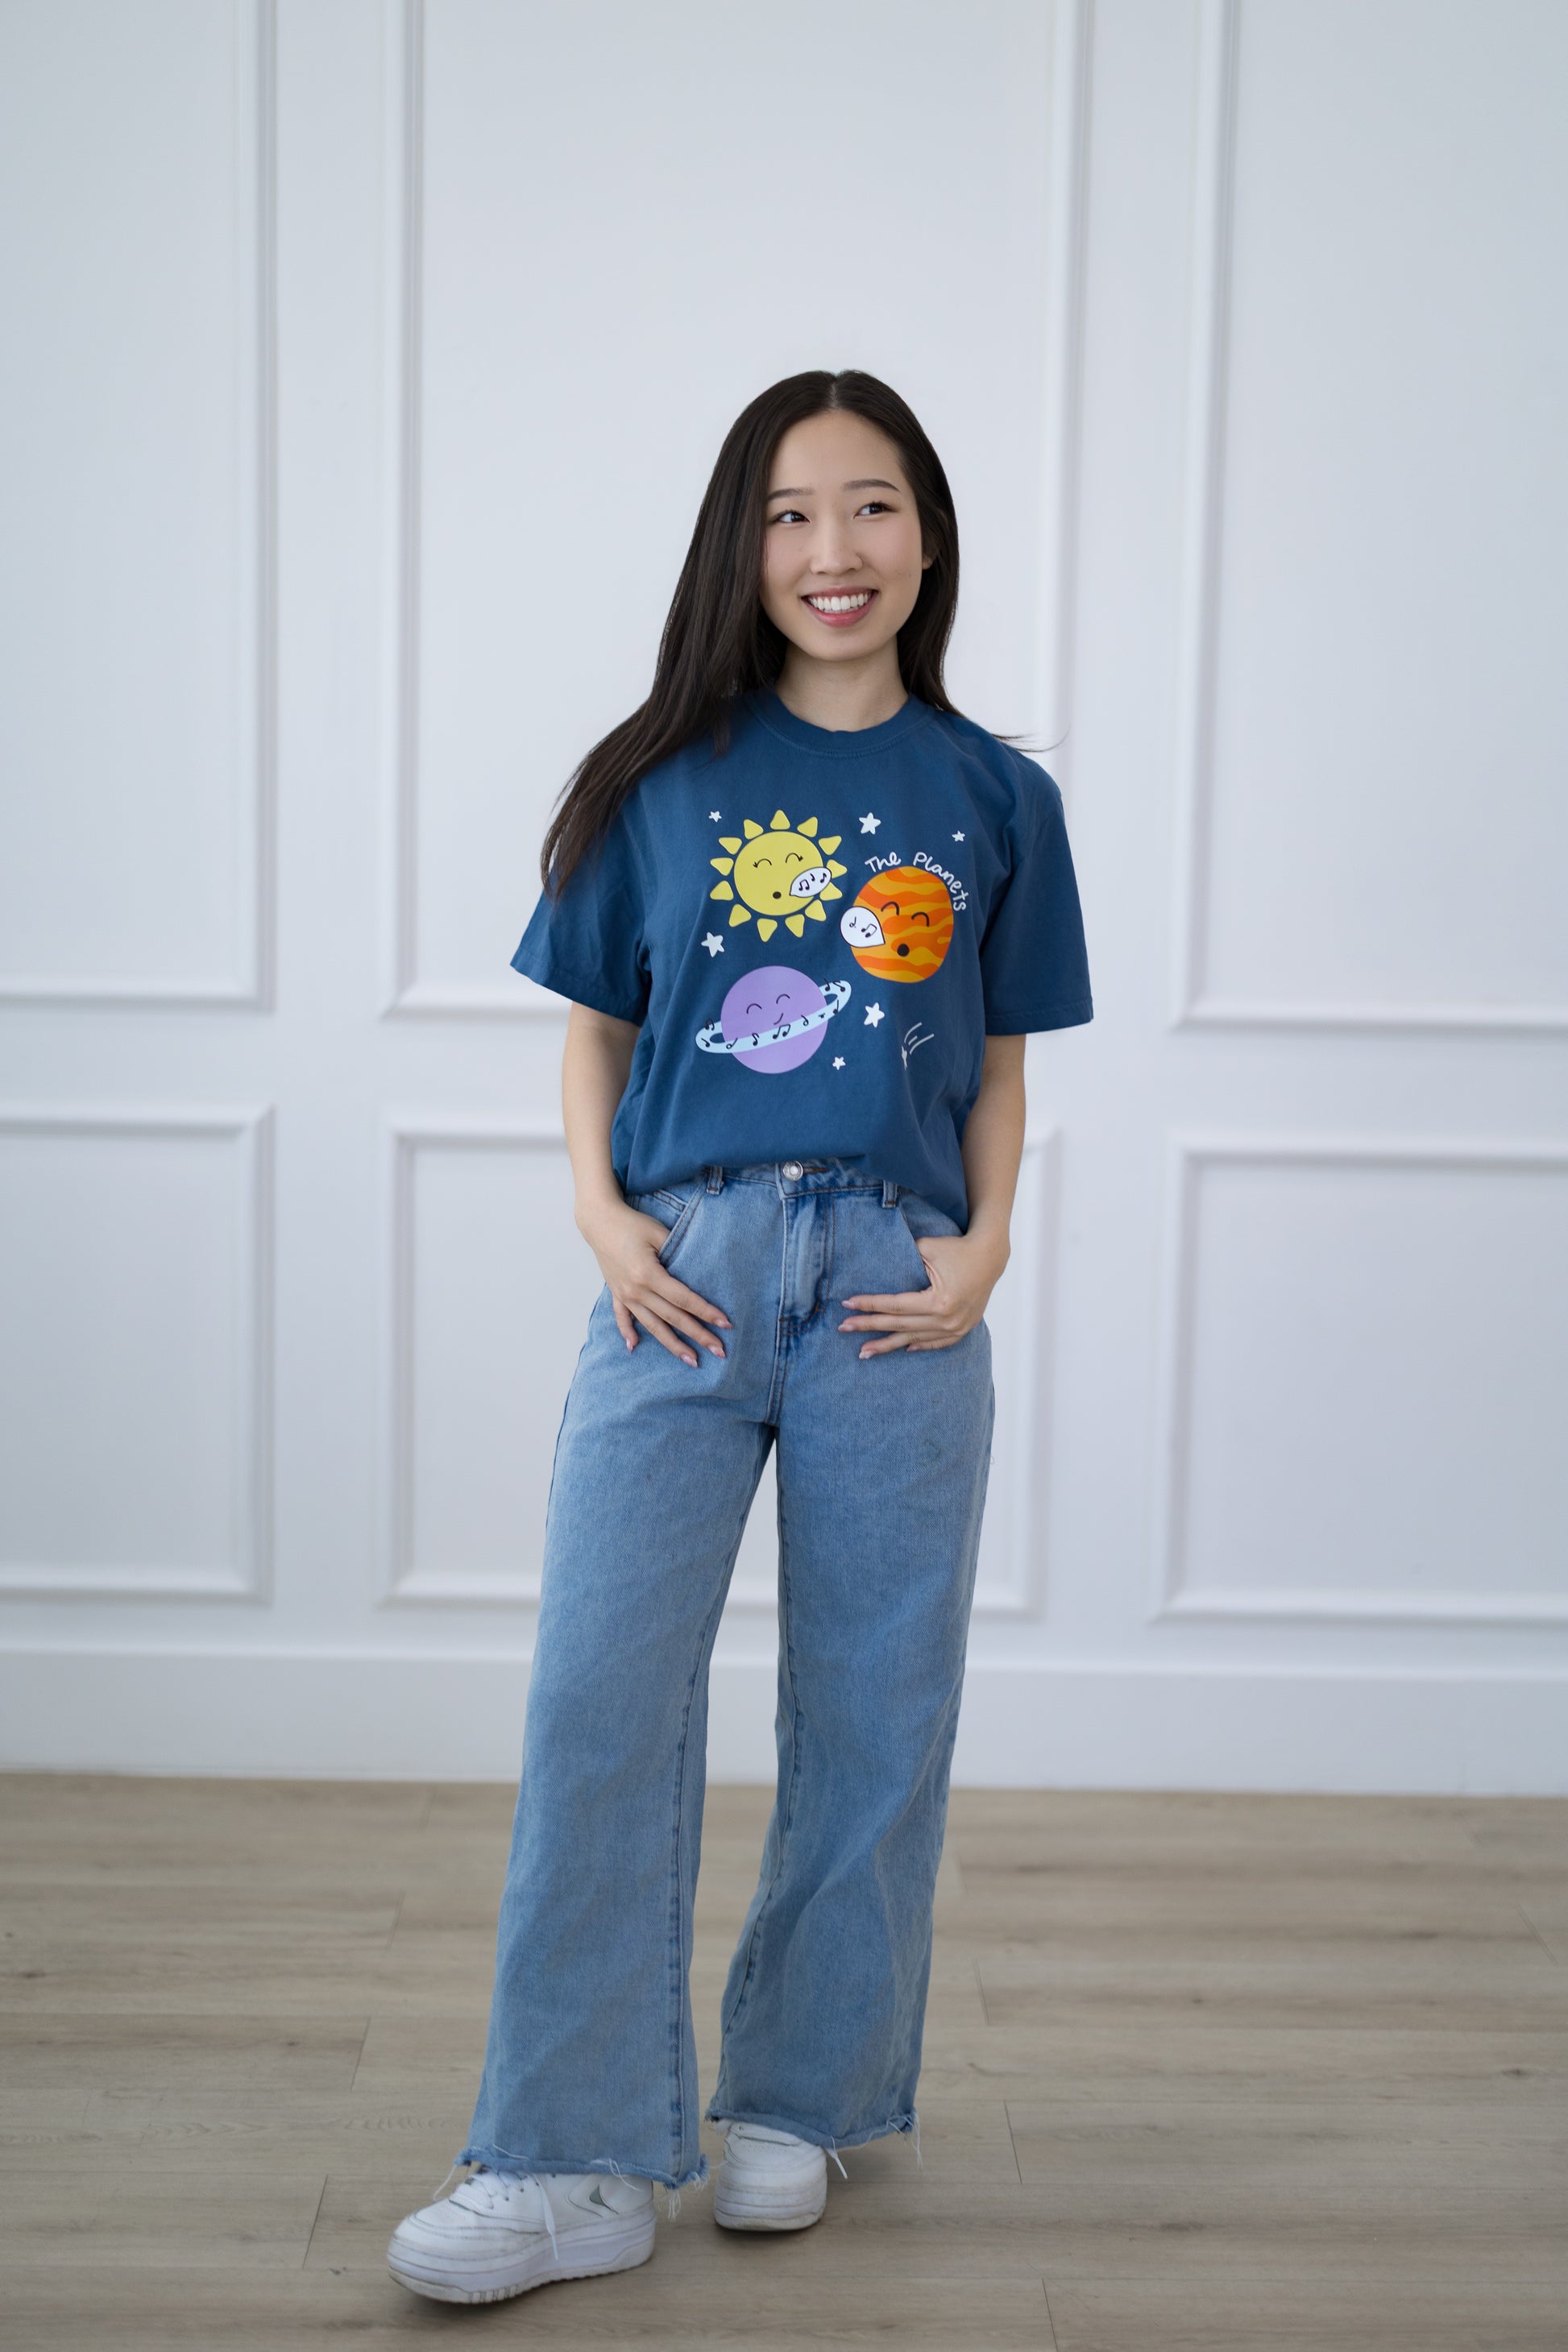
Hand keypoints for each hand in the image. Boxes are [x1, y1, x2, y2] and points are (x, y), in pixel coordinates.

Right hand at [579, 1198, 730, 1366]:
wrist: (598, 1220)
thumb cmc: (632, 1223)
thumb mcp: (658, 1233)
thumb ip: (677, 1254)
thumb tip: (696, 1276)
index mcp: (648, 1274)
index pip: (684, 1299)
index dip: (706, 1312)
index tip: (726, 1324)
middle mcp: (636, 1290)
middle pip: (673, 1317)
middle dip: (698, 1335)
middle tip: (720, 1351)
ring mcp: (624, 1294)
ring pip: (652, 1325)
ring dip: (672, 1345)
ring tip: (691, 1360)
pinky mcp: (615, 1293)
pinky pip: (622, 1318)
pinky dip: (627, 1332)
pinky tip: (634, 1348)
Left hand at [839, 1231, 1007, 1357]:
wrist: (990, 1257)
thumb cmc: (956, 1249)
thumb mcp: (927, 1248)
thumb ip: (902, 1259)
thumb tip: (873, 1268)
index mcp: (938, 1300)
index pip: (894, 1305)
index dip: (869, 1305)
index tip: (846, 1305)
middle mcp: (946, 1319)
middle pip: (898, 1325)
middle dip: (868, 1327)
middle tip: (843, 1329)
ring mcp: (956, 1328)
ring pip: (913, 1339)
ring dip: (887, 1345)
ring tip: (863, 1352)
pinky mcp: (962, 1329)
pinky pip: (935, 1343)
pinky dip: (918, 1346)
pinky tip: (901, 1349)